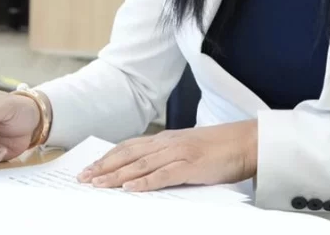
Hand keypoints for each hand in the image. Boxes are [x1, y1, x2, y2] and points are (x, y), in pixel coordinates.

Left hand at [77, 121, 256, 191]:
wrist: (247, 142)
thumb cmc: (220, 148)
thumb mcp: (188, 149)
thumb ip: (167, 157)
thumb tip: (146, 171)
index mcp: (166, 139)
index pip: (128, 147)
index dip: (107, 158)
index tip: (89, 168)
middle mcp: (167, 143)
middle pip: (127, 155)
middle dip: (103, 167)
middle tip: (83, 178)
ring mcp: (178, 153)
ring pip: (139, 165)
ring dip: (116, 176)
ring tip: (97, 184)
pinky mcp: (190, 166)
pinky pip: (163, 175)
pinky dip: (144, 182)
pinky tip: (130, 189)